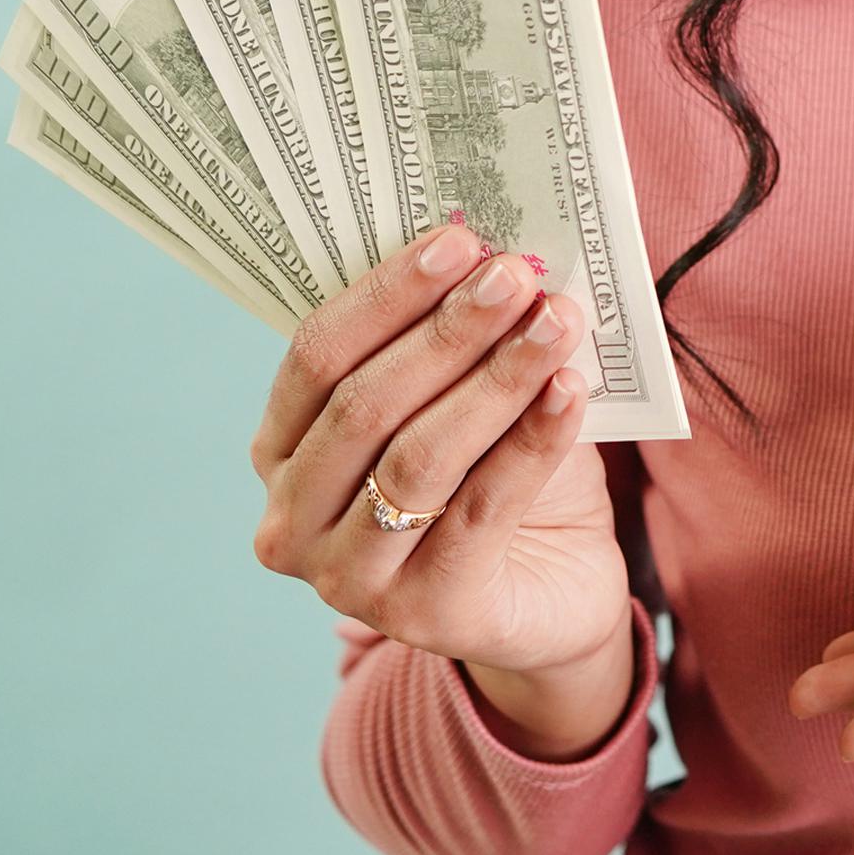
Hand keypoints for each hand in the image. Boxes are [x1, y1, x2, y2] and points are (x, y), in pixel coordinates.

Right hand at [249, 222, 635, 757]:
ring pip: (419, 457)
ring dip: (495, 378)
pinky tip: (571, 390)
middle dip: (447, 330)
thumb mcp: (463, 400)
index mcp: (282, 452)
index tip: (459, 240)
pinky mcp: (428, 614)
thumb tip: (493, 253)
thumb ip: (455, 341)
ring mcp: (352, 580)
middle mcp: (294, 522)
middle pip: (365, 404)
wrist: (552, 590)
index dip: (387, 295)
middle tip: (514, 276)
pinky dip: (531, 440)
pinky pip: (483, 508)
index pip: (317, 357)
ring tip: (557, 321)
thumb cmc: (495, 477)